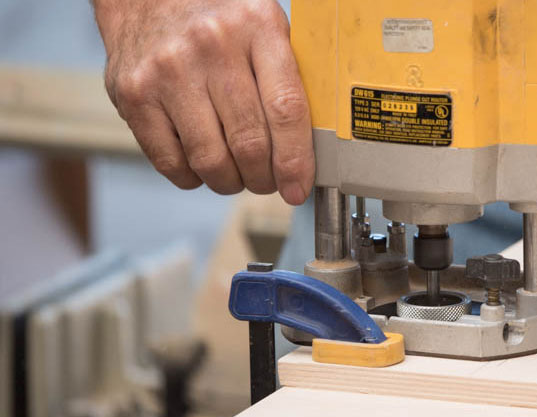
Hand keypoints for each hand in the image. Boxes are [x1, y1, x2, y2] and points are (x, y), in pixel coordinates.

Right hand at [94, 0, 313, 204]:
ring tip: (236, 174)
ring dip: (230, 181)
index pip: (286, 109)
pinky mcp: (134, 94)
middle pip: (250, 142)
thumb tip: (313, 149)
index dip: (296, 160)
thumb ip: (290, 79)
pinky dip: (193, 177)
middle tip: (268, 182)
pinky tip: (201, 164)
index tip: (299, 187)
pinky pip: (171, 162)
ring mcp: (168, 70)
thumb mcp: (265, 29)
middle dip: (264, 178)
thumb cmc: (217, 21)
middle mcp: (211, 45)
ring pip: (211, 159)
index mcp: (257, 26)